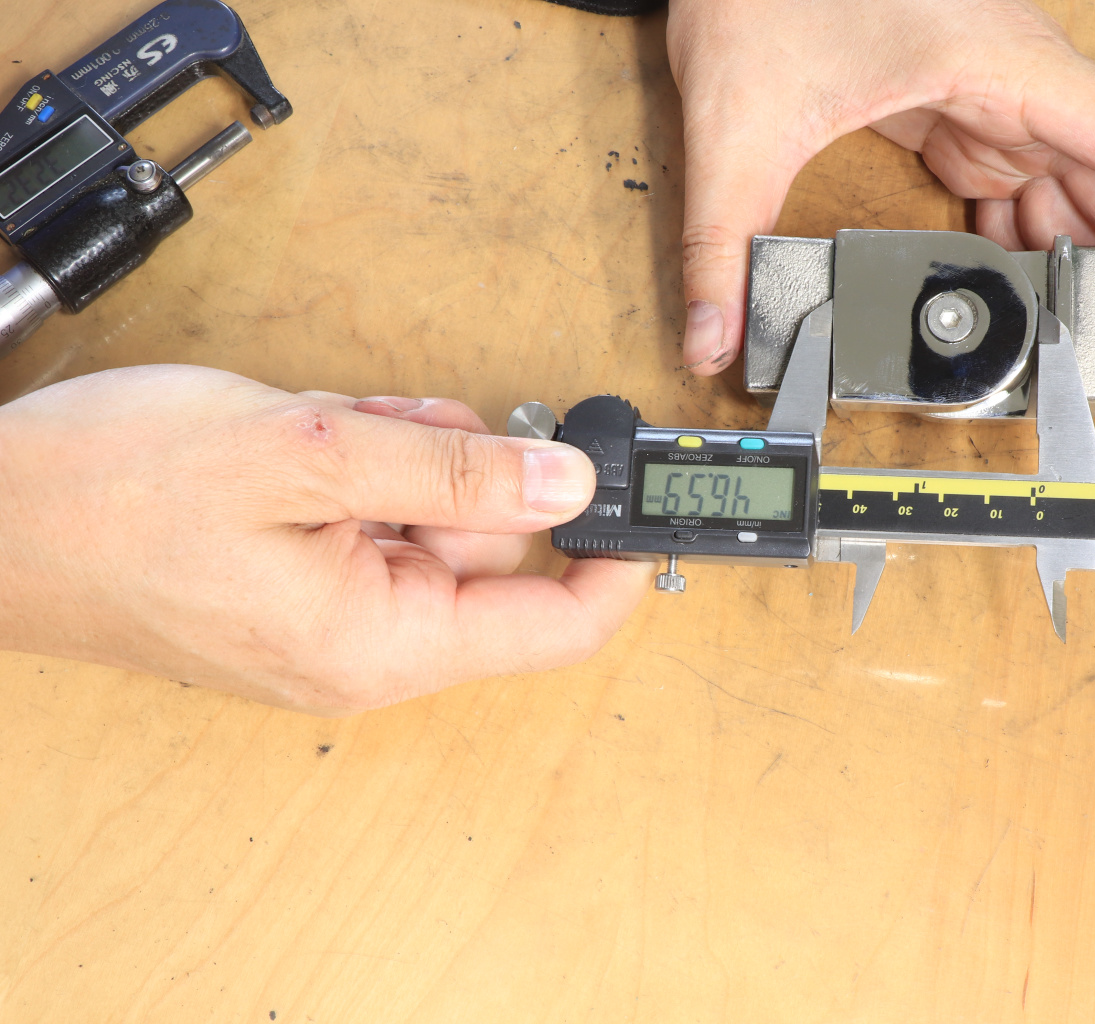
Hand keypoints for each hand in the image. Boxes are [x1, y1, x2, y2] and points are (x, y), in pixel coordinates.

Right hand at [0, 365, 652, 713]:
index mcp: (383, 645)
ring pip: (432, 522)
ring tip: (331, 429)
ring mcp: (328, 617)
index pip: (556, 629)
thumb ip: (454, 474)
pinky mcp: (297, 583)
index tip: (639, 494)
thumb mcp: (307, 456)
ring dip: (407, 458)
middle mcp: (365, 649)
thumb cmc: (111, 498)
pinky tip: (311, 440)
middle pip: (491, 555)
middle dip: (469, 471)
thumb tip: (567, 484)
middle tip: (401, 424)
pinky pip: (375, 519)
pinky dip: (364, 466)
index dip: (614, 562)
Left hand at [667, 0, 1094, 434]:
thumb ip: (721, 239)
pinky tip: (1029, 314)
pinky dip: (1040, 259)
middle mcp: (1023, 84)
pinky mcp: (964, 117)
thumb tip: (712, 338)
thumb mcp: (738, 121)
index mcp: (1005, 66)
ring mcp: (999, 101)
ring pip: (1090, 199)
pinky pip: (1031, 196)